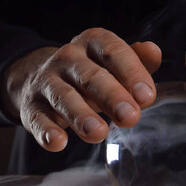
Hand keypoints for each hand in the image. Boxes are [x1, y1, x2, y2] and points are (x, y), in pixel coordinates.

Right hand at [0, 28, 161, 151]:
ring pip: (63, 97)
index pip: (113, 52)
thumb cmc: (89, 74)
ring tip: (99, 133)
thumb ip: (137, 60)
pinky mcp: (31, 107)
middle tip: (130, 117)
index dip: (131, 72)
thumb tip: (154, 53)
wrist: (38, 79)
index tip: (147, 97)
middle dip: (111, 96)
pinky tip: (58, 143)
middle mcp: (68, 58)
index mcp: (92, 43)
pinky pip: (38, 119)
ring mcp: (46, 82)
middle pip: (90, 76)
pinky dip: (46, 131)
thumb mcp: (112, 63)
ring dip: (81, 115)